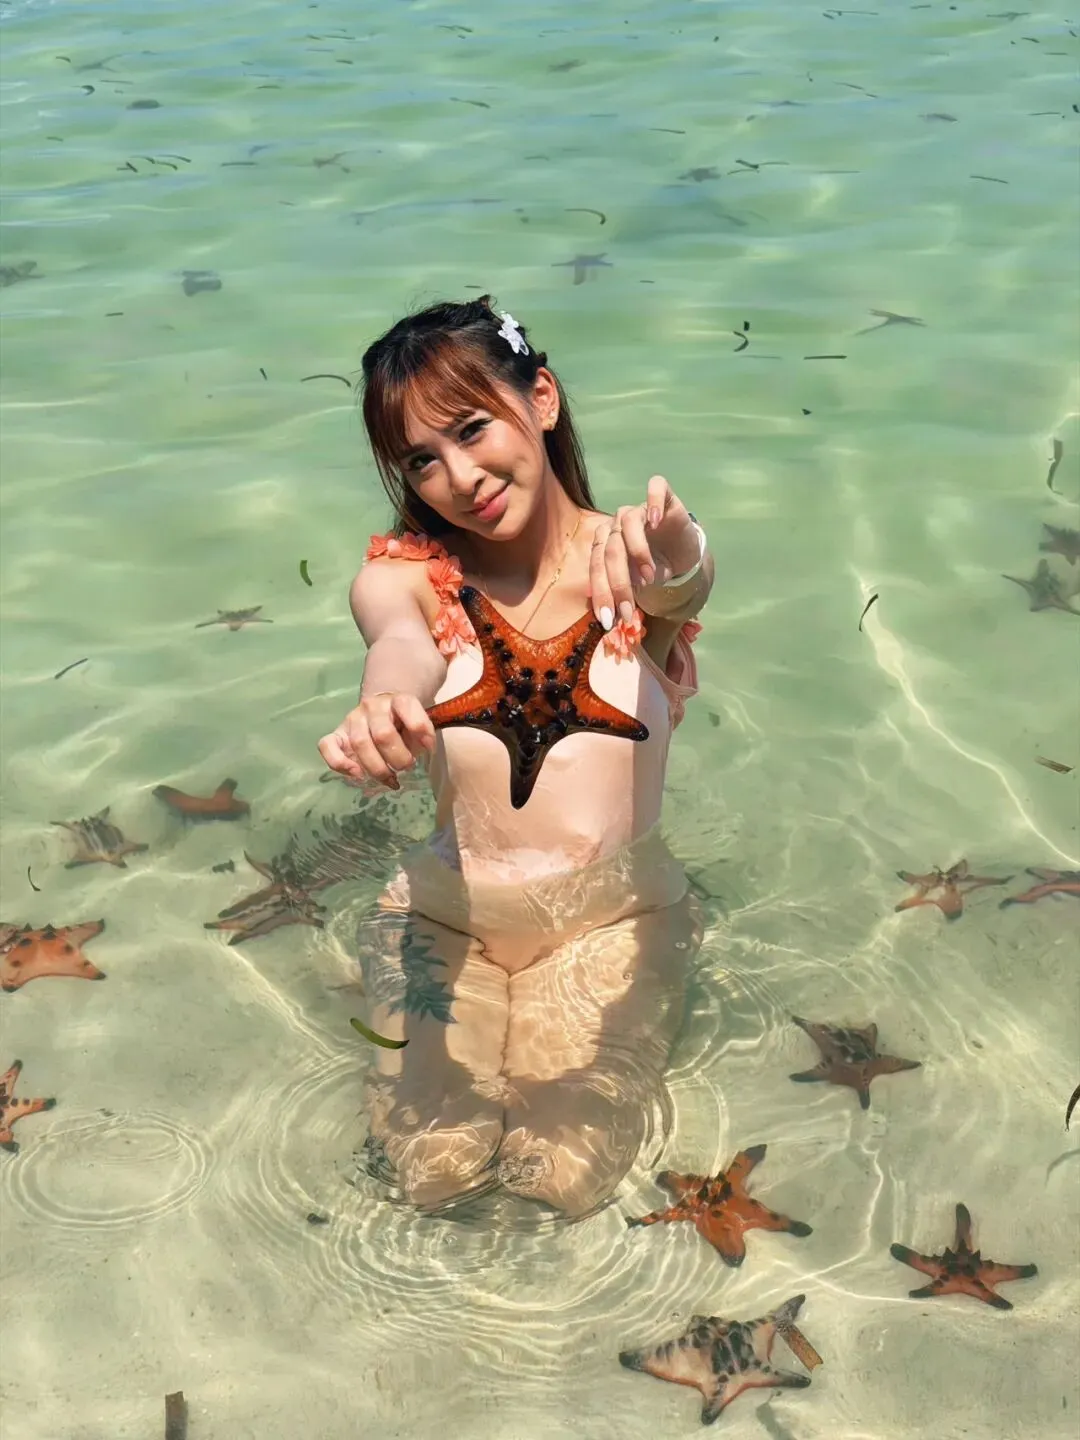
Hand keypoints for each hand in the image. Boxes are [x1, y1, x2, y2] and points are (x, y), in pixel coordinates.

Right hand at [317, 692, 434, 790]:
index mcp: (397, 700)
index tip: (429, 748)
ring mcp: (353, 719)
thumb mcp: (417, 726)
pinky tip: (357, 774)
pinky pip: (327, 746)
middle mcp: (372, 706)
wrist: (382, 712)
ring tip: (389, 777)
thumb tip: (425, 749)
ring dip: (377, 767)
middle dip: (398, 758)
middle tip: (406, 767)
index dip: (421, 729)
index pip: (407, 706)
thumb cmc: (404, 725)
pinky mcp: (337, 734)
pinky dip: (340, 763)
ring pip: (360, 744)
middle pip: (383, 734)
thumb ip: (421, 735)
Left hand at [588, 475, 698, 627]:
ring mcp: (638, 509)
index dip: (602, 592)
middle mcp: (616, 524)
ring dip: (638, 554)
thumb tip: (610, 619)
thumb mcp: (637, 585)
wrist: (683, 554)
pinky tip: (656, 523)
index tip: (609, 620)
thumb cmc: (656, 569)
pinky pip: (655, 489)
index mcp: (604, 543)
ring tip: (649, 578)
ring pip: (629, 524)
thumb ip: (622, 593)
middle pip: (611, 550)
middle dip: (619, 584)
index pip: (597, 566)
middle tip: (629, 611)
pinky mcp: (662, 496)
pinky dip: (653, 503)